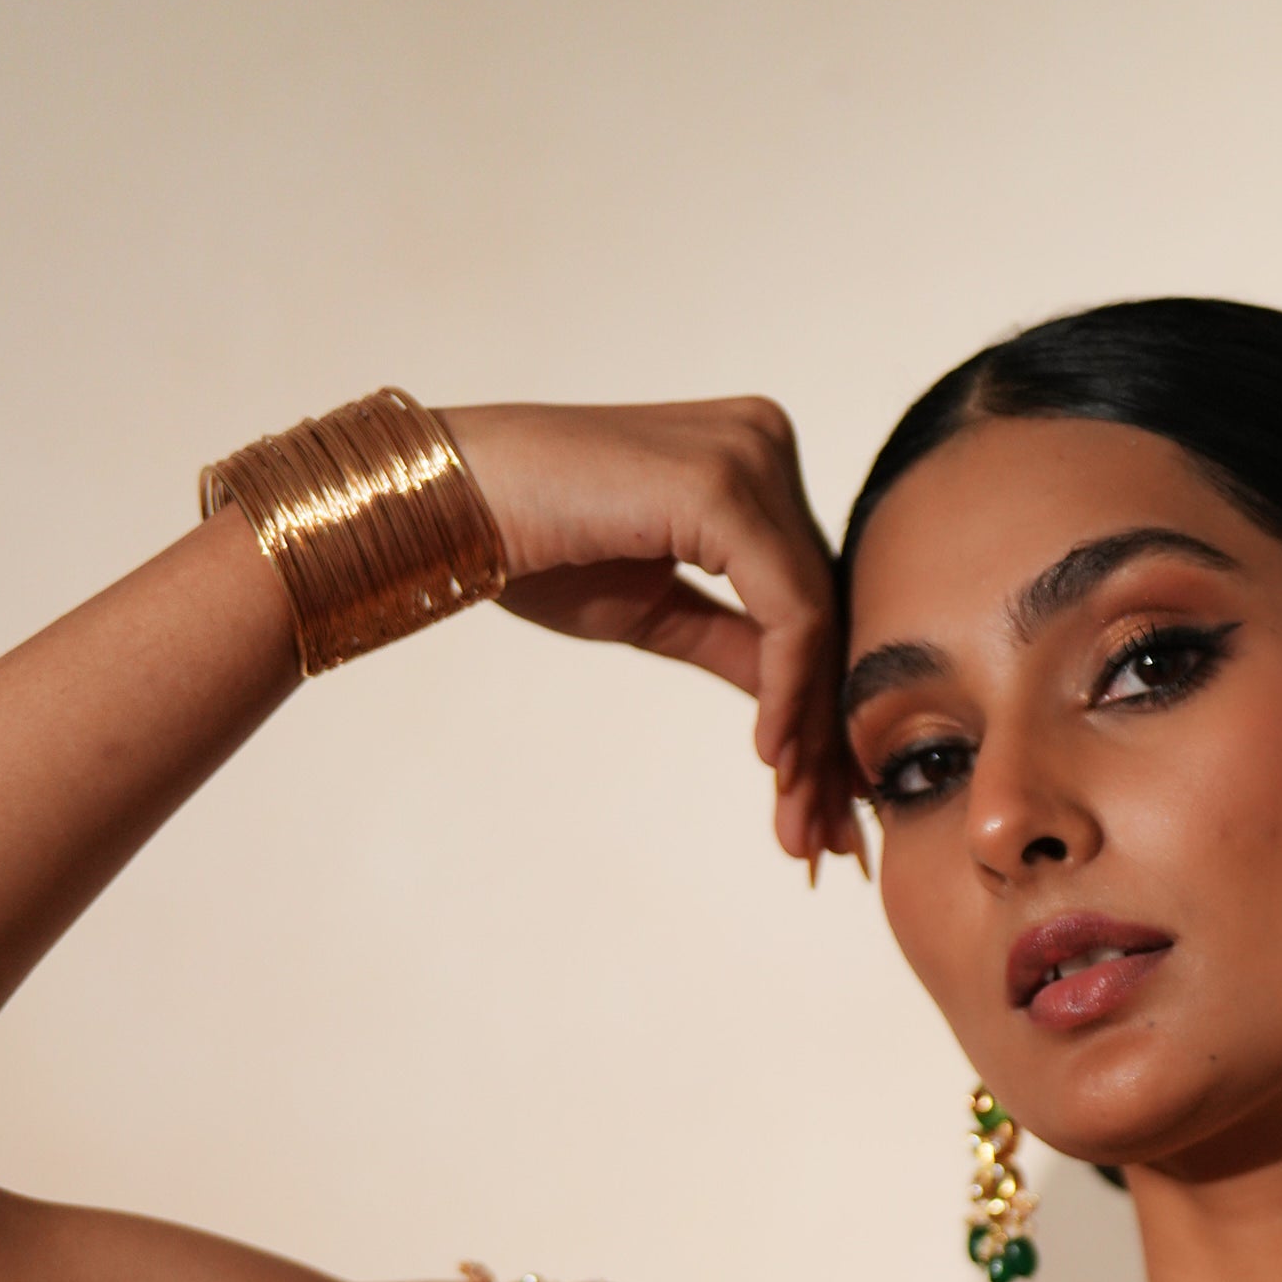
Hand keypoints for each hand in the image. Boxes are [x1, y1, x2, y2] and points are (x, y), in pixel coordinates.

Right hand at [441, 399, 857, 866]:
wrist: (451, 507)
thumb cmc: (540, 550)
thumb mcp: (662, 613)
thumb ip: (740, 648)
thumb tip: (804, 719)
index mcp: (752, 459)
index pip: (812, 600)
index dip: (824, 710)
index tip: (827, 805)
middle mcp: (764, 440)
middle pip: (824, 615)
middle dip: (825, 740)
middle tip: (831, 841)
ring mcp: (749, 456)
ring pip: (814, 624)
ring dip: (808, 737)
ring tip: (799, 823)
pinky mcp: (724, 486)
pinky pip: (786, 614)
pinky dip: (786, 693)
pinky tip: (772, 757)